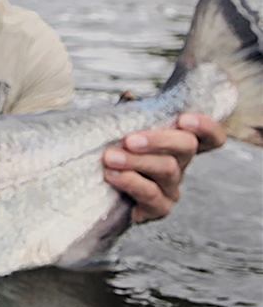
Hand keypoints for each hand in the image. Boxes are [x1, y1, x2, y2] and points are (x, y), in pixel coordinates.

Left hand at [102, 114, 226, 222]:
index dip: (206, 127)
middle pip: (186, 147)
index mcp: (176, 145)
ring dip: (136, 161)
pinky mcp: (158, 208)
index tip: (183, 119)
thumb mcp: (121, 131)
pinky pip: (151, 195)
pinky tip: (111, 176)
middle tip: (129, 140)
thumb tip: (129, 97)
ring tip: (109, 158)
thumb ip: (128, 114)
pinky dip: (130, 182)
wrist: (96, 191)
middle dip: (157, 140)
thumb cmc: (114, 153)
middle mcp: (180, 165)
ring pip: (166, 169)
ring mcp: (171, 188)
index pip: (210, 137)